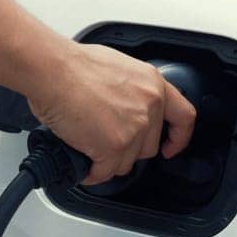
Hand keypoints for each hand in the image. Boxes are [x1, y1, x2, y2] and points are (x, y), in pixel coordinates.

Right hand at [28, 45, 197, 184]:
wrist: (51, 69)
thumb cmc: (71, 64)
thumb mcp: (116, 67)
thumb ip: (130, 89)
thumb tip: (123, 105)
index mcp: (152, 84)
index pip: (184, 117)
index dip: (179, 137)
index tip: (171, 147)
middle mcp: (149, 106)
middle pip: (148, 147)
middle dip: (127, 149)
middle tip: (105, 141)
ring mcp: (134, 129)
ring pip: (125, 162)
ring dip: (107, 160)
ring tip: (87, 147)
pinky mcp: (113, 147)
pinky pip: (104, 172)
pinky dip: (91, 173)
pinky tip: (82, 164)